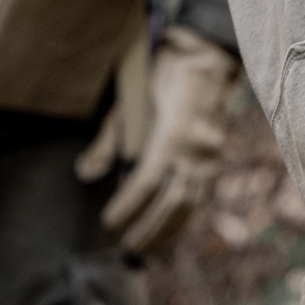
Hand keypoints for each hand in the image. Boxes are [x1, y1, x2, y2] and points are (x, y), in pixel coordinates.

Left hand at [76, 26, 238, 253]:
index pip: (146, 182)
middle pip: (172, 201)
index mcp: (172, 133)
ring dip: (168, 229)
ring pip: (191, 203)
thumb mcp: (129, 103)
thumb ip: (108, 141)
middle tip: (126, 245)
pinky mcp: (217, 155)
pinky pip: (202, 194)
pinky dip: (184, 214)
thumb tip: (86, 174)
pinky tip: (170, 227)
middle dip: (149, 228)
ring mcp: (211, 153)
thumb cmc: (160, 76)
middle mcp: (196, 148)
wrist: (206, 57)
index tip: (108, 222)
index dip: (127, 206)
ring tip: (147, 247)